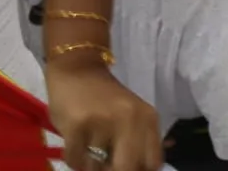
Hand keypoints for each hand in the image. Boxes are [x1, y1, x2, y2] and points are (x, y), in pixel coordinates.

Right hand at [47, 63, 161, 170]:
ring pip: (97, 168)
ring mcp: (103, 121)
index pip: (153, 164)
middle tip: (105, 164)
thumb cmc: (104, 98)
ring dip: (91, 165)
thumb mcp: (132, 116)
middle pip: (128, 170)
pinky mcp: (77, 124)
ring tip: (88, 148)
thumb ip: (141, 142)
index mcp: (148, 118)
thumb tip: (149, 170)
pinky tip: (75, 143)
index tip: (126, 168)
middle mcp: (129, 118)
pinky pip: (76, 161)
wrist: (77, 67)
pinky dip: (74, 159)